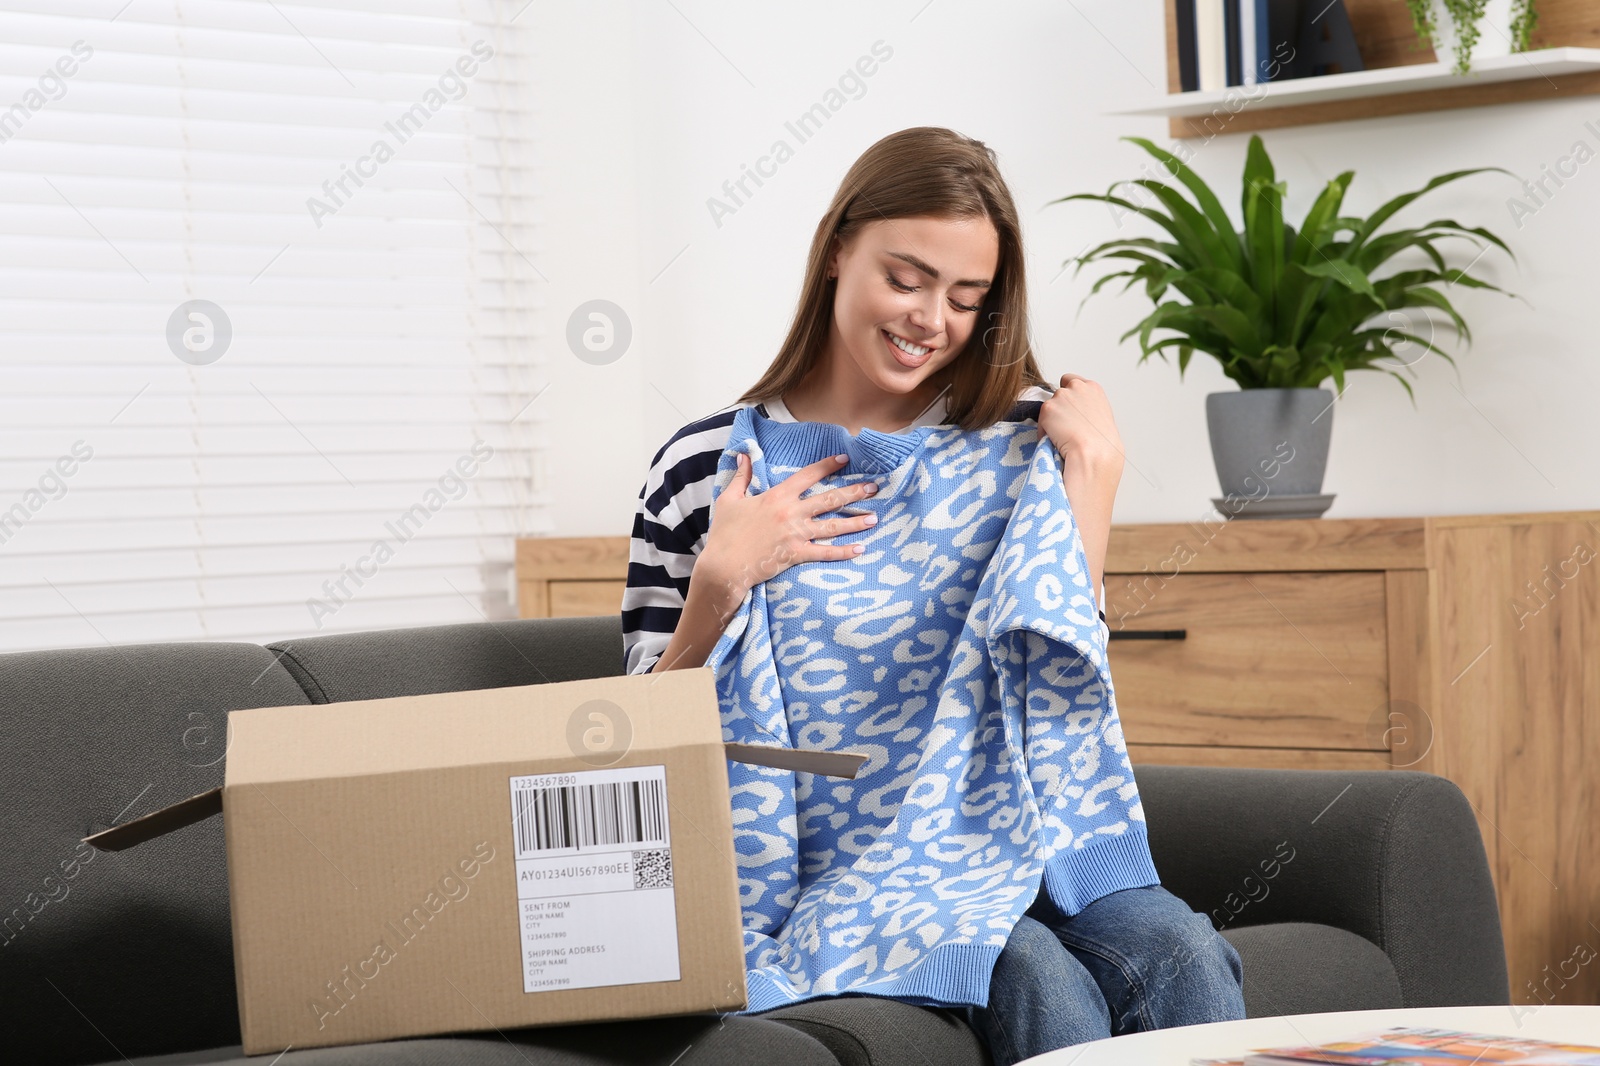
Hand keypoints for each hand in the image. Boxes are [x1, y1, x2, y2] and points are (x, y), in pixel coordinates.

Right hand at [697, 452, 880, 600]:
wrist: (723, 566)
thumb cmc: (725, 533)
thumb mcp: (729, 499)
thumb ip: (741, 476)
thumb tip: (743, 455)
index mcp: (777, 496)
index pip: (808, 475)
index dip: (828, 465)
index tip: (845, 459)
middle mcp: (791, 513)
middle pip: (829, 499)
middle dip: (854, 492)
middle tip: (874, 488)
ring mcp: (795, 535)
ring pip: (832, 526)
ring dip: (855, 522)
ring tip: (875, 518)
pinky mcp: (796, 555)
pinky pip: (825, 553)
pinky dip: (844, 552)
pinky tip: (861, 549)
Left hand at [1038, 373, 1124, 482]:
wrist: (1094, 453)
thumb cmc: (1102, 443)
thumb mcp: (1102, 416)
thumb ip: (1088, 406)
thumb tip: (1076, 412)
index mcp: (1092, 387)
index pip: (1071, 380)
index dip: (1067, 397)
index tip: (1069, 410)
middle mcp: (1076, 386)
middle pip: (1058, 394)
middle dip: (1059, 408)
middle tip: (1065, 427)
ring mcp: (1061, 396)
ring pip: (1049, 408)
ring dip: (1052, 420)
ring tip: (1063, 436)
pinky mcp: (1047, 408)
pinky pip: (1041, 422)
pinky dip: (1045, 431)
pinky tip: (1057, 440)